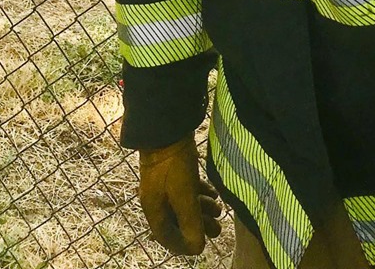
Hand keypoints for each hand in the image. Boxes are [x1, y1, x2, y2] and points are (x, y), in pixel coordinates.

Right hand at [138, 136, 221, 255]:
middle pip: (178, 220)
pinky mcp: (172, 169)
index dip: (184, 245)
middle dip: (199, 226)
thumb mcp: (184, 195)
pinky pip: (186, 188)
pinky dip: (200, 193)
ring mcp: (164, 183)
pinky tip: (214, 192)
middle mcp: (156, 198)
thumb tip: (197, 247)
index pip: (167, 237)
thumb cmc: (173, 163)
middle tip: (218, 228)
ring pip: (184, 204)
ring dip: (202, 209)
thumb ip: (191, 222)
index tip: (201, 247)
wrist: (166, 127)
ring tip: (220, 209)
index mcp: (154, 208)